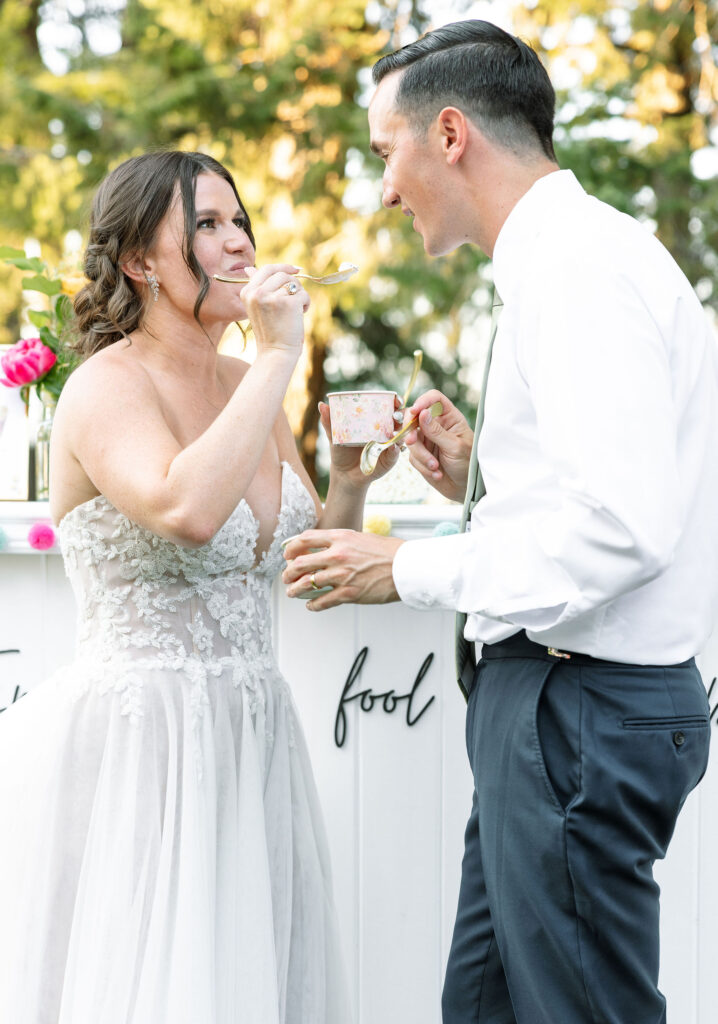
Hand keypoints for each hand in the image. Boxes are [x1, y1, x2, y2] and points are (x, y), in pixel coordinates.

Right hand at [240, 264, 309, 356]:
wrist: (275, 352)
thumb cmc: (269, 331)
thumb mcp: (257, 306)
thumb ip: (256, 286)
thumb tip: (249, 268)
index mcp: (247, 292)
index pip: (267, 269)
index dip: (283, 267)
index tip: (296, 269)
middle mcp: (257, 293)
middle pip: (282, 274)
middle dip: (293, 285)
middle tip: (294, 301)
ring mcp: (271, 297)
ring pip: (294, 284)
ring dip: (299, 296)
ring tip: (295, 312)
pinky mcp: (287, 303)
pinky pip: (303, 294)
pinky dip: (306, 304)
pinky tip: (299, 316)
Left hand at [281, 528, 403, 609]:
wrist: (407, 567)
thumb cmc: (389, 552)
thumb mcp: (361, 537)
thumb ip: (341, 541)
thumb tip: (325, 546)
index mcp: (340, 537)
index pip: (305, 539)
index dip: (291, 548)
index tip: (287, 555)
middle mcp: (338, 555)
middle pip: (300, 563)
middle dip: (288, 572)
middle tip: (286, 577)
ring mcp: (342, 575)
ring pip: (306, 584)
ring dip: (295, 590)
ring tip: (292, 593)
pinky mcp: (349, 593)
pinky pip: (322, 601)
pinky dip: (312, 605)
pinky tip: (311, 605)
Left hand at [320, 399, 400, 489]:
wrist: (344, 474)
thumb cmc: (341, 451)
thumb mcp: (334, 435)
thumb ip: (330, 421)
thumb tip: (322, 404)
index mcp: (375, 420)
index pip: (389, 406)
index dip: (395, 400)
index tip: (395, 399)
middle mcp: (386, 430)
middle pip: (400, 418)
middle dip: (402, 414)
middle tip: (395, 415)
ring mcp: (390, 444)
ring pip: (402, 435)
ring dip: (402, 432)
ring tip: (394, 431)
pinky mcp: (390, 459)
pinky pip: (396, 453)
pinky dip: (395, 450)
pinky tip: (392, 447)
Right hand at [403, 390, 472, 501]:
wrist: (465, 488)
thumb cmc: (468, 464)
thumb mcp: (455, 447)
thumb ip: (437, 431)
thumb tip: (422, 414)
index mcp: (450, 418)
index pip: (434, 399)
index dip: (423, 401)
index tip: (414, 412)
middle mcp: (436, 426)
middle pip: (414, 418)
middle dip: (412, 432)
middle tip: (413, 442)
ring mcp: (427, 440)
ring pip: (411, 440)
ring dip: (421, 456)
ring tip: (435, 467)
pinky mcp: (420, 454)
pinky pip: (412, 457)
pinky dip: (422, 466)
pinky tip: (436, 474)